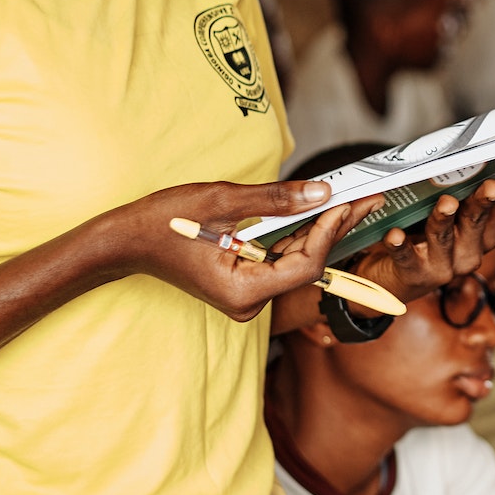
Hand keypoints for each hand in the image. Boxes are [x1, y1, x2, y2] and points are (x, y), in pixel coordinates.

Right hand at [108, 180, 384, 320]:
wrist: (124, 241)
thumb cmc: (163, 222)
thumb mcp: (221, 201)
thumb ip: (275, 200)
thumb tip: (321, 192)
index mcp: (243, 292)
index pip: (305, 265)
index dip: (330, 232)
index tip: (349, 201)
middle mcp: (248, 302)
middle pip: (307, 265)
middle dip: (336, 228)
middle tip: (369, 198)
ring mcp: (247, 295)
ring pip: (296, 261)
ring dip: (321, 230)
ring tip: (354, 200)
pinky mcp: (244, 283)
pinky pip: (280, 259)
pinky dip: (298, 235)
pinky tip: (321, 212)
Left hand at [343, 166, 494, 303]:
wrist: (391, 280)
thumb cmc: (421, 237)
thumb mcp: (446, 215)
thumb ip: (460, 192)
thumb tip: (473, 156)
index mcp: (481, 237)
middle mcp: (467, 253)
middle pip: (475, 222)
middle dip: (483, 201)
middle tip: (491, 185)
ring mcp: (442, 267)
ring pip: (443, 237)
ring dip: (444, 218)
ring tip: (446, 202)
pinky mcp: (412, 274)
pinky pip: (406, 258)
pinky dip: (400, 245)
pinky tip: (395, 234)